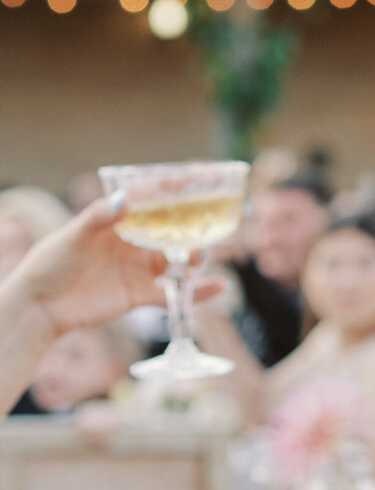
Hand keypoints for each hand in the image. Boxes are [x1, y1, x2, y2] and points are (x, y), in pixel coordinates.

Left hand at [9, 197, 219, 341]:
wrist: (41, 306)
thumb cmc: (51, 263)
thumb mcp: (74, 236)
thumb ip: (100, 217)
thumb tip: (126, 198)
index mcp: (117, 223)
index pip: (150, 204)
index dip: (172, 195)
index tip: (196, 182)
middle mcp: (132, 244)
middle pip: (169, 233)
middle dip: (190, 228)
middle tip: (209, 222)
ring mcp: (137, 270)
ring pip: (175, 261)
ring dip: (193, 258)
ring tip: (204, 255)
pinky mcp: (140, 295)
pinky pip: (172, 292)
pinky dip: (196, 292)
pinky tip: (219, 286)